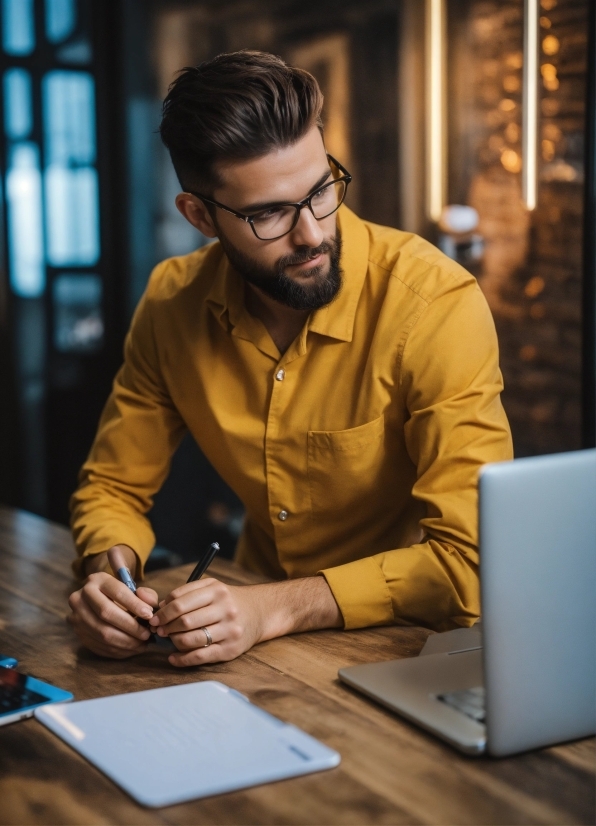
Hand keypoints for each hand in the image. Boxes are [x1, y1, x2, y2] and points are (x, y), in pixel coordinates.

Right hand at [68, 545, 157, 658]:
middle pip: (106, 613)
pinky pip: (99, 646)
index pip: (117, 592)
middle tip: (146, 634)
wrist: (98, 603)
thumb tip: (148, 606)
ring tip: (142, 643)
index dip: (135, 605)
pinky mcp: (78, 634)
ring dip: (125, 642)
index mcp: (97, 580)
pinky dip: (118, 650)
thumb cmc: (122, 596)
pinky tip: (131, 649)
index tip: (149, 615)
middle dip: (130, 626)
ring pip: (102, 633)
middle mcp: (81, 597)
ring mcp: (76, 617)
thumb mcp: (135, 589)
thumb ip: (146, 595)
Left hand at [149, 575, 342, 666]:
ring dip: (173, 642)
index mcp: (217, 591)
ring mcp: (229, 630)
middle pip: (184, 621)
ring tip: (169, 640)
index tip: (154, 617)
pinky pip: (201, 657)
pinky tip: (174, 657)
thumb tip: (159, 608)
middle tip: (158, 630)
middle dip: (166, 627)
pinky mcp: (230, 649)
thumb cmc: (229, 600)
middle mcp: (225, 609)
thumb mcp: (212, 587)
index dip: (162, 612)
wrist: (260, 612)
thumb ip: (187, 593)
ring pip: (191, 640)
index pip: (180, 602)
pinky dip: (182, 659)